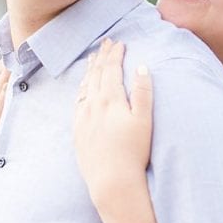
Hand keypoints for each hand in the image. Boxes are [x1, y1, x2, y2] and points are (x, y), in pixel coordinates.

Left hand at [74, 40, 153, 214]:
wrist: (111, 179)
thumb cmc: (133, 152)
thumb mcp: (144, 121)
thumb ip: (143, 92)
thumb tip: (142, 68)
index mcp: (111, 100)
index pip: (111, 70)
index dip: (115, 54)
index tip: (119, 43)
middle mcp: (93, 105)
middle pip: (97, 74)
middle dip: (102, 57)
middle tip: (106, 43)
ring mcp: (83, 117)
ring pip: (85, 86)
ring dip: (90, 70)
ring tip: (92, 58)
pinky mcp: (78, 130)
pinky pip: (77, 102)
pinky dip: (81, 88)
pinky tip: (83, 88)